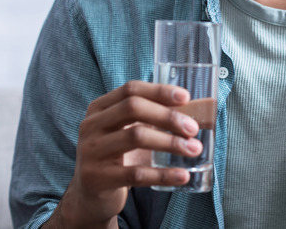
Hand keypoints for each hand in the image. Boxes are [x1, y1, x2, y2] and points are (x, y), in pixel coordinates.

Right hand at [55, 81, 203, 227]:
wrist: (89, 196)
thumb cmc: (117, 158)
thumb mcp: (127, 133)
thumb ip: (151, 119)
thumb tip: (196, 110)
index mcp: (99, 108)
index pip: (131, 89)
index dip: (159, 91)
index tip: (186, 97)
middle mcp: (91, 126)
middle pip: (133, 108)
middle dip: (168, 116)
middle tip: (193, 128)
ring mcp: (91, 152)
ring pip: (135, 136)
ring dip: (170, 142)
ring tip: (194, 149)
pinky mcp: (97, 178)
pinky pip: (136, 174)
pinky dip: (163, 174)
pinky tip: (182, 176)